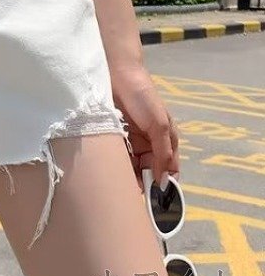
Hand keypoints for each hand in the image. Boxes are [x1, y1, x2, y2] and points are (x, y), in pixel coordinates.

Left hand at [110, 64, 179, 192]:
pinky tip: (107, 174)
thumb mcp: (159, 124)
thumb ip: (163, 152)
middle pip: (146, 170)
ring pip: (129, 165)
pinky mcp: (112, 135)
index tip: (154, 202)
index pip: (167, 169)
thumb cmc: (143, 96)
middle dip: (141, 183)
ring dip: (125, 176)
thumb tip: (164, 181)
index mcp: (164, 140)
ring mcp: (129, 140)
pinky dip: (112, 165)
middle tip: (131, 199)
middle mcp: (147, 143)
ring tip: (118, 190)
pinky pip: (114, 155)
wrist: (116, 73)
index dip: (162, 185)